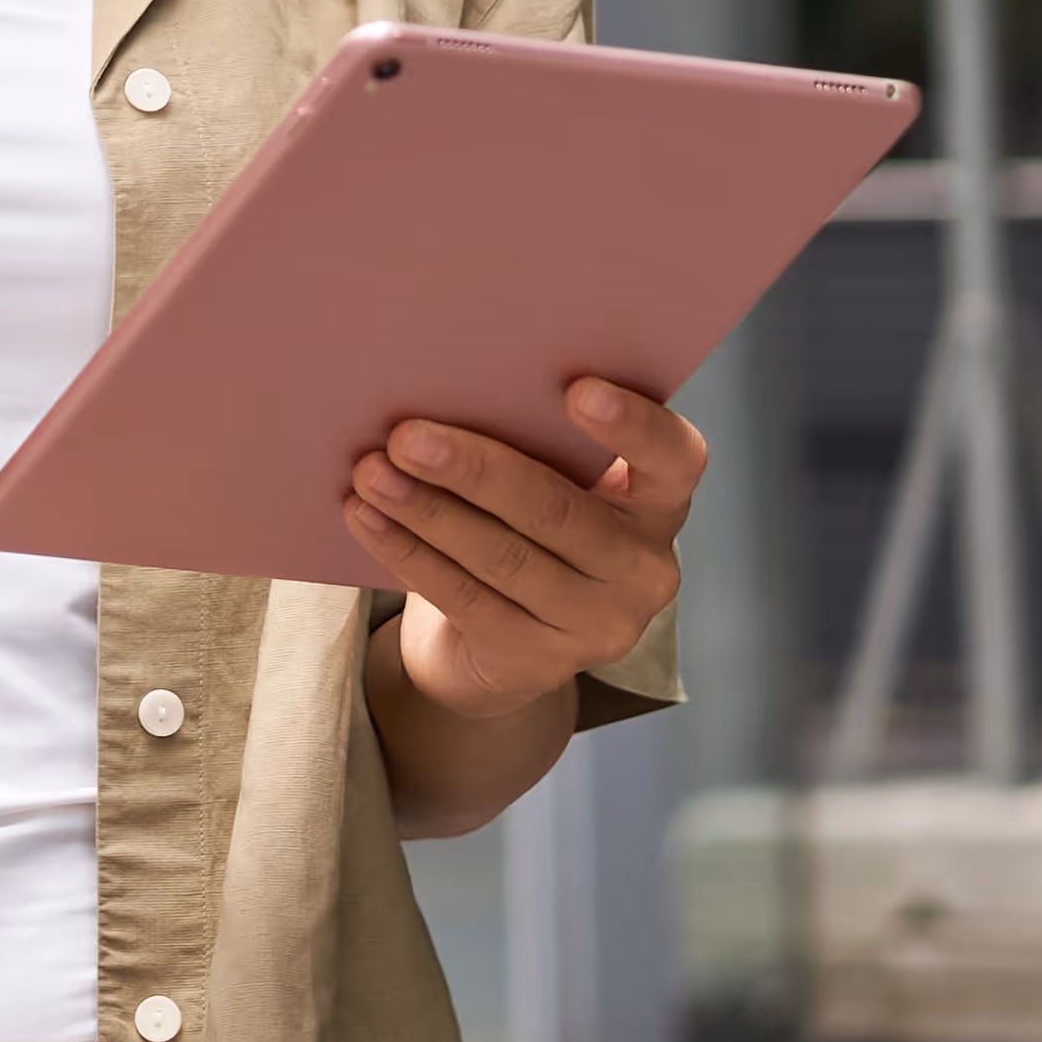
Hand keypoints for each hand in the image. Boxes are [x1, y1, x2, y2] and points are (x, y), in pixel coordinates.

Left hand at [347, 378, 699, 723]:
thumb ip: (530, 437)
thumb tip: (441, 380)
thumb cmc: (526, 521)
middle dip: (476, 471)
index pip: (675, 459)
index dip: (635, 425)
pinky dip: (407, 551)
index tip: (577, 388)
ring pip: (504, 559)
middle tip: (406, 436)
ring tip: (370, 473)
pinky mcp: (538, 660)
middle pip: (560, 512)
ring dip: (427, 512)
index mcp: (658, 502)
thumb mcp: (548, 478)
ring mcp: (596, 623)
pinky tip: (366, 516)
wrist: (501, 640)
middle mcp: (643, 568)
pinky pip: (464, 598)